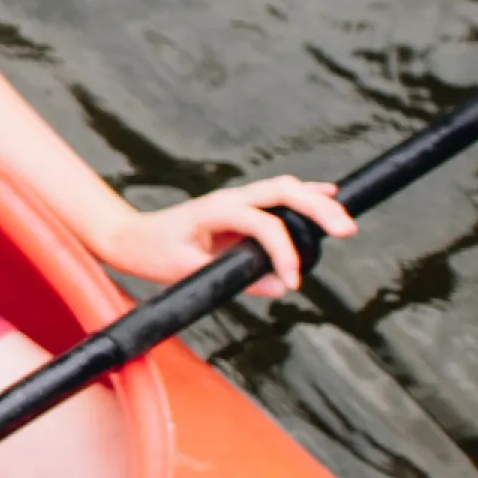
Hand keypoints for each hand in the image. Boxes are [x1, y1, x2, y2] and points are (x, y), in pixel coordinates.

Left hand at [94, 176, 358, 296]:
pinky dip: (304, 197)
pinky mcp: (241, 208)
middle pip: (282, 192)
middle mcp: (229, 199)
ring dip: (316, 201)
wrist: (131, 238)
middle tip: (346, 231)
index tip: (293, 283)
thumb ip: (230, 277)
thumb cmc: (153, 254)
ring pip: (284, 189)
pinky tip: (329, 196)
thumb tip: (278, 287)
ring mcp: (236, 200)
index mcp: (214, 211)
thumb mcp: (186, 271)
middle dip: (317, 209)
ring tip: (345, 220)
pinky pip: (278, 198)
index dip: (284, 253)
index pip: (264, 225)